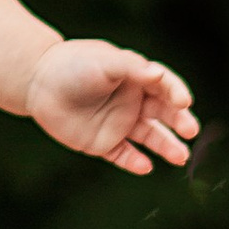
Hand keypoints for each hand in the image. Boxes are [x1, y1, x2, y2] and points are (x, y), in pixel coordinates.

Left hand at [25, 39, 198, 176]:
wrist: (39, 82)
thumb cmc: (74, 64)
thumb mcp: (104, 61)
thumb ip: (131, 67)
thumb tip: (158, 75)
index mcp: (137, 78)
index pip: (165, 87)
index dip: (176, 93)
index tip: (183, 102)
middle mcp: (132, 102)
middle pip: (163, 114)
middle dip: (179, 122)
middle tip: (190, 130)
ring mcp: (119, 124)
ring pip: (150, 138)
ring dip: (166, 146)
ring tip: (181, 157)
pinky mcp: (103, 144)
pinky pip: (124, 155)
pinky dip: (135, 162)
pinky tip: (145, 167)